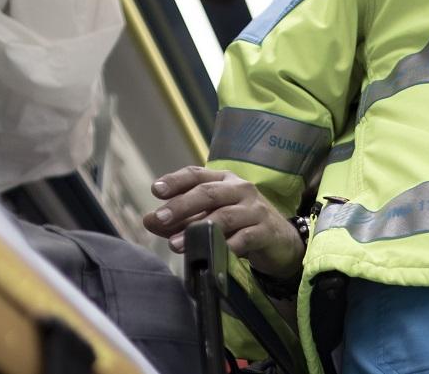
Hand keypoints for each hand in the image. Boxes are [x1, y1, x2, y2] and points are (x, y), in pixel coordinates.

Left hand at [142, 166, 304, 277]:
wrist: (281, 242)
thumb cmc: (240, 226)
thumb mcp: (208, 219)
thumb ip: (180, 220)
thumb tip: (147, 220)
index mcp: (224, 180)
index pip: (197, 174)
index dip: (176, 180)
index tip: (156, 190)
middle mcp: (240, 189)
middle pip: (208, 192)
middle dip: (181, 205)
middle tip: (159, 218)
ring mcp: (255, 209)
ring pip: (224, 215)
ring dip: (197, 230)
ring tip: (175, 244)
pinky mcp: (266, 231)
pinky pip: (243, 238)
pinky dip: (225, 247)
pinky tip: (211, 254)